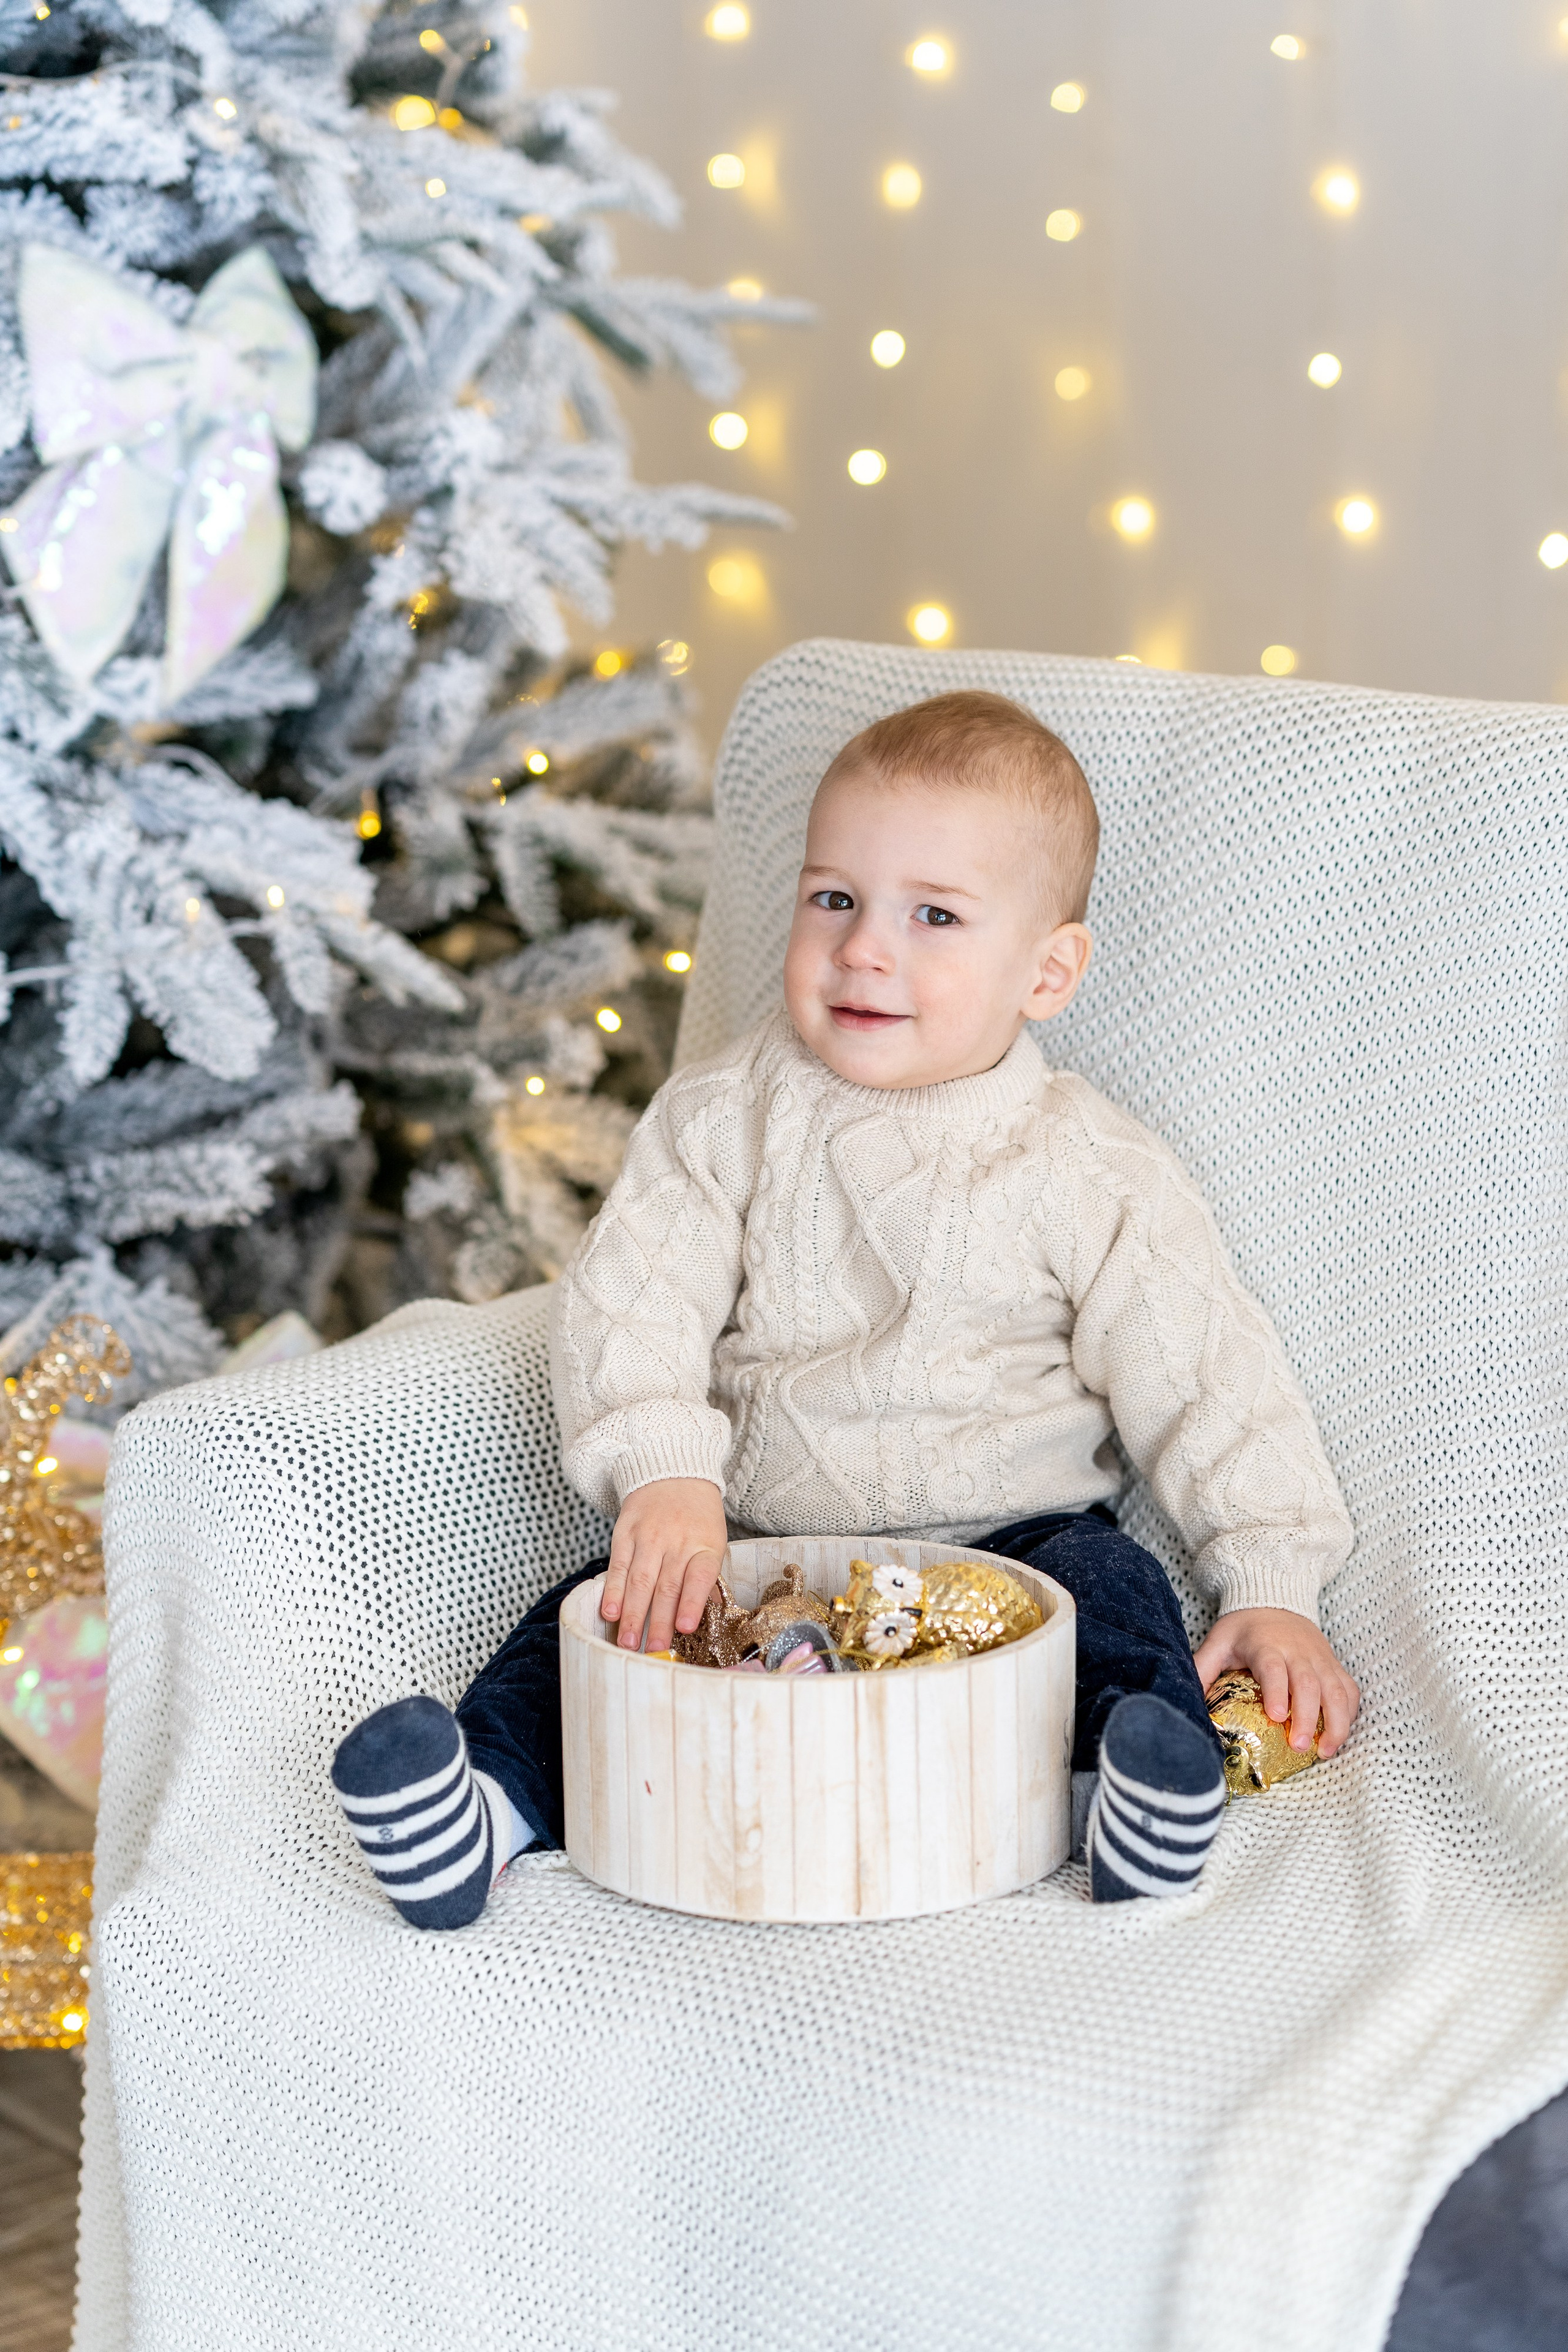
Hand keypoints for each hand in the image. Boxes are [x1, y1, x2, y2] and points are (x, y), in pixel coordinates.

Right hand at [600, 1478, 727, 1653]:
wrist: (674, 1473)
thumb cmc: (698, 1517)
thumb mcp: (713, 1541)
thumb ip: (706, 1578)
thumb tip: (704, 1617)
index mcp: (705, 1545)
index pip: (699, 1576)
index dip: (691, 1602)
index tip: (685, 1628)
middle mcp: (677, 1541)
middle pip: (667, 1586)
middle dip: (659, 1622)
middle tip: (653, 1650)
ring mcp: (649, 1536)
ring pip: (639, 1581)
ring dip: (633, 1615)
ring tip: (628, 1643)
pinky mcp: (625, 1533)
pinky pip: (618, 1566)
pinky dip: (614, 1591)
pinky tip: (610, 1612)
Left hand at [1192, 1607, 1360, 1757]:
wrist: (1275, 1599)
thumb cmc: (1244, 1628)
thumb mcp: (1219, 1642)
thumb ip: (1203, 1668)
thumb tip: (1185, 1700)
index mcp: (1266, 1645)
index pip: (1274, 1668)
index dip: (1277, 1691)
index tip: (1277, 1716)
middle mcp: (1297, 1652)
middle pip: (1308, 1684)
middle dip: (1307, 1717)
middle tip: (1300, 1747)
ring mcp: (1320, 1659)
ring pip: (1336, 1690)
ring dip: (1335, 1722)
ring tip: (1325, 1751)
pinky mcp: (1334, 1665)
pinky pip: (1349, 1690)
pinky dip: (1349, 1714)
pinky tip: (1338, 1735)